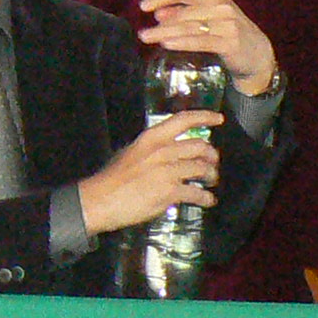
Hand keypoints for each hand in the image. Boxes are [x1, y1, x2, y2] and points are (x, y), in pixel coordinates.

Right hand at [78, 110, 223, 234]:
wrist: (100, 199)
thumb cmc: (112, 178)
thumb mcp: (131, 152)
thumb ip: (152, 149)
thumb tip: (168, 150)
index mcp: (152, 138)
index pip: (184, 120)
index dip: (205, 117)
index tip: (218, 119)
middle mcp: (163, 151)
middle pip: (199, 146)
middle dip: (211, 155)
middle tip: (213, 162)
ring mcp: (168, 171)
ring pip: (201, 168)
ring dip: (210, 176)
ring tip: (210, 181)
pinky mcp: (170, 192)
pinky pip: (196, 192)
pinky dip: (205, 197)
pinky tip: (207, 200)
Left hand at [137, 0, 276, 94]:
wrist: (257, 54)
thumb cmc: (228, 33)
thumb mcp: (208, 18)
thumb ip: (184, 13)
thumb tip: (158, 14)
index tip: (143, 6)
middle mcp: (221, 5)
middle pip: (183, 12)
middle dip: (161, 23)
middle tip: (142, 34)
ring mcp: (227, 24)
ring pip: (189, 27)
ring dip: (165, 33)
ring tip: (148, 39)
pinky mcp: (230, 42)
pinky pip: (200, 41)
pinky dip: (182, 42)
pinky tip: (167, 44)